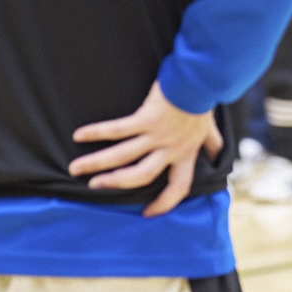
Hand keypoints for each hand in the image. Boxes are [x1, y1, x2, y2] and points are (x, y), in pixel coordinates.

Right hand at [69, 79, 224, 216]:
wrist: (202, 78)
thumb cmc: (203, 99)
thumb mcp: (210, 128)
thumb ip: (211, 143)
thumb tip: (216, 156)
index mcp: (186, 153)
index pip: (178, 188)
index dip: (164, 203)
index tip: (148, 213)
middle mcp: (171, 149)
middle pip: (141, 176)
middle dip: (115, 184)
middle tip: (95, 188)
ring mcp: (158, 135)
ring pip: (123, 157)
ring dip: (97, 164)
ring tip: (76, 169)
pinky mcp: (147, 118)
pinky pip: (118, 130)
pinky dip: (97, 133)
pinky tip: (79, 136)